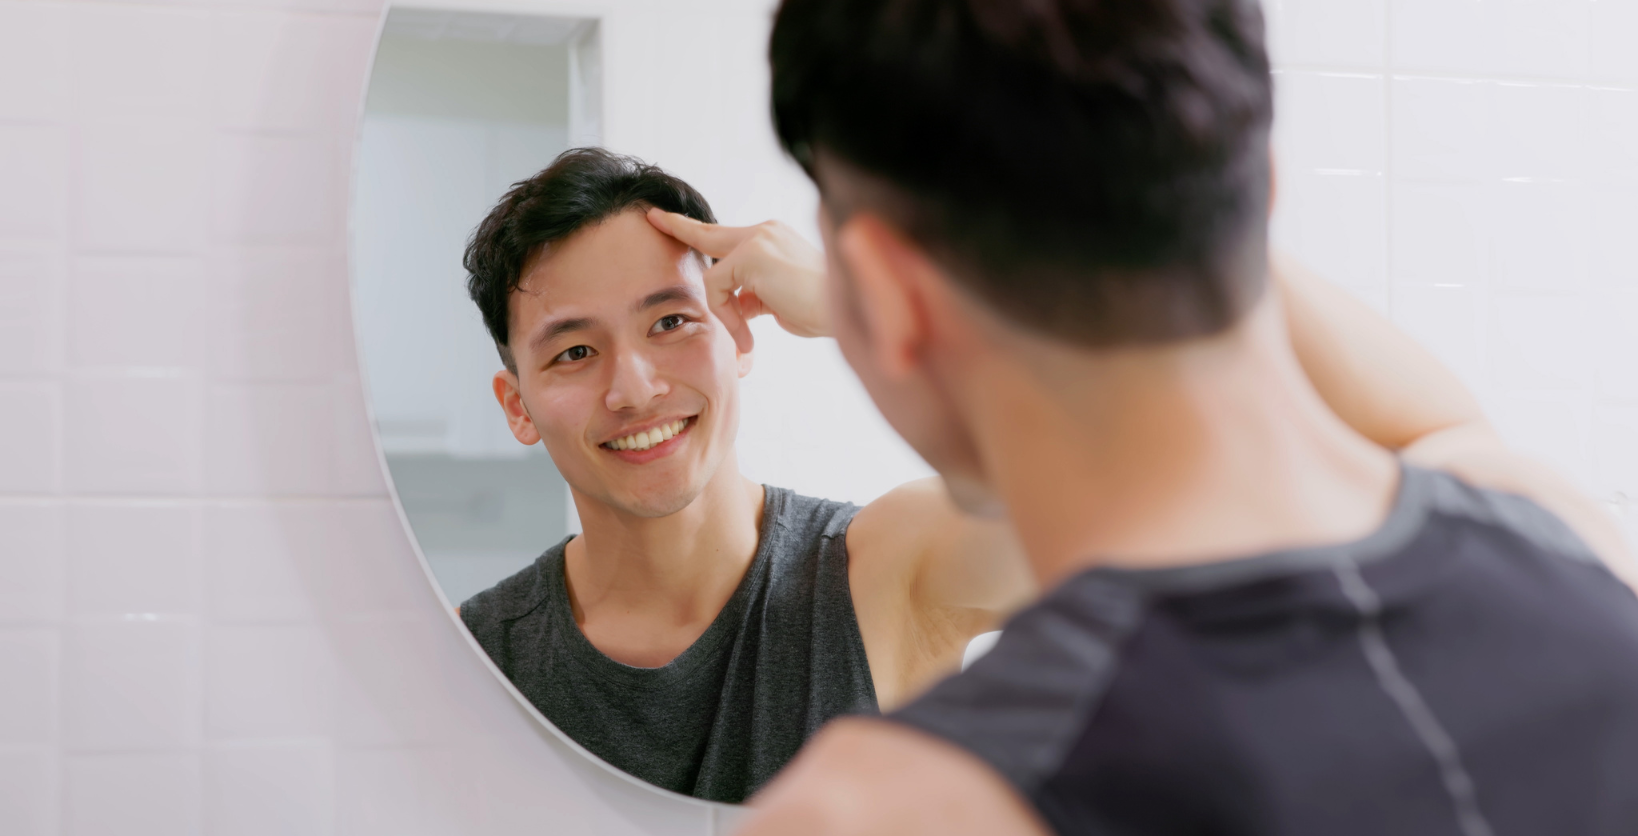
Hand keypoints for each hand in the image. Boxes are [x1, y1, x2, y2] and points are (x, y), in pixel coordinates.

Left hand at [646, 208, 829, 353]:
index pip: (728, 238)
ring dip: (724, 313)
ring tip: (747, 340)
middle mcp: (765, 231)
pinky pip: (718, 289)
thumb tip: (733, 305)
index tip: (675, 223)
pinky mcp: (751, 254)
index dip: (701, 235)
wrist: (848, 311)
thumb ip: (751, 297)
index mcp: (774, 239)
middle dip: (678, 227)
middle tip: (652, 216)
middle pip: (709, 234)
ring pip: (714, 276)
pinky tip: (748, 336)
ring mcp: (758, 239)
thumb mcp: (779, 303)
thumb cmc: (822, 311)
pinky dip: (727, 317)